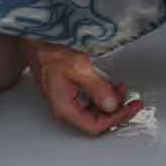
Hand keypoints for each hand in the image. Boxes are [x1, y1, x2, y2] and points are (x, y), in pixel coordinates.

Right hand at [23, 40, 143, 134]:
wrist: (34, 40)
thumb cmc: (48, 51)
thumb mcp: (79, 67)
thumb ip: (98, 89)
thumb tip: (113, 105)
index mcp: (64, 107)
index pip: (96, 125)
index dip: (117, 118)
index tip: (131, 107)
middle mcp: (63, 106)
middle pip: (95, 119)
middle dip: (116, 109)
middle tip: (131, 100)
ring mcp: (64, 98)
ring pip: (92, 109)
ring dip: (109, 101)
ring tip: (121, 88)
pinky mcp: (66, 89)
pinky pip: (87, 99)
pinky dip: (101, 94)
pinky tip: (108, 85)